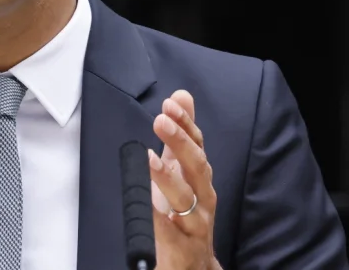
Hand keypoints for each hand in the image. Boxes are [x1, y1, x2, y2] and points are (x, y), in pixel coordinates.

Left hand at [149, 90, 221, 269]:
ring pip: (185, 198)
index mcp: (200, 178)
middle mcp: (203, 198)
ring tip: (149, 158)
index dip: (186, 124)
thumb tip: (181, 96)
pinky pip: (168, 233)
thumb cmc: (185, 213)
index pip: (197, 145)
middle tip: (160, 121)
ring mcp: (195, 223)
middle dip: (180, 142)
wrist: (194, 264)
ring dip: (167, 177)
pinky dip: (158, 219)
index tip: (170, 104)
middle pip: (196, 166)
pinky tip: (145, 205)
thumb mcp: (182, 172)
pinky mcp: (182, 247)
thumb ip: (181, 137)